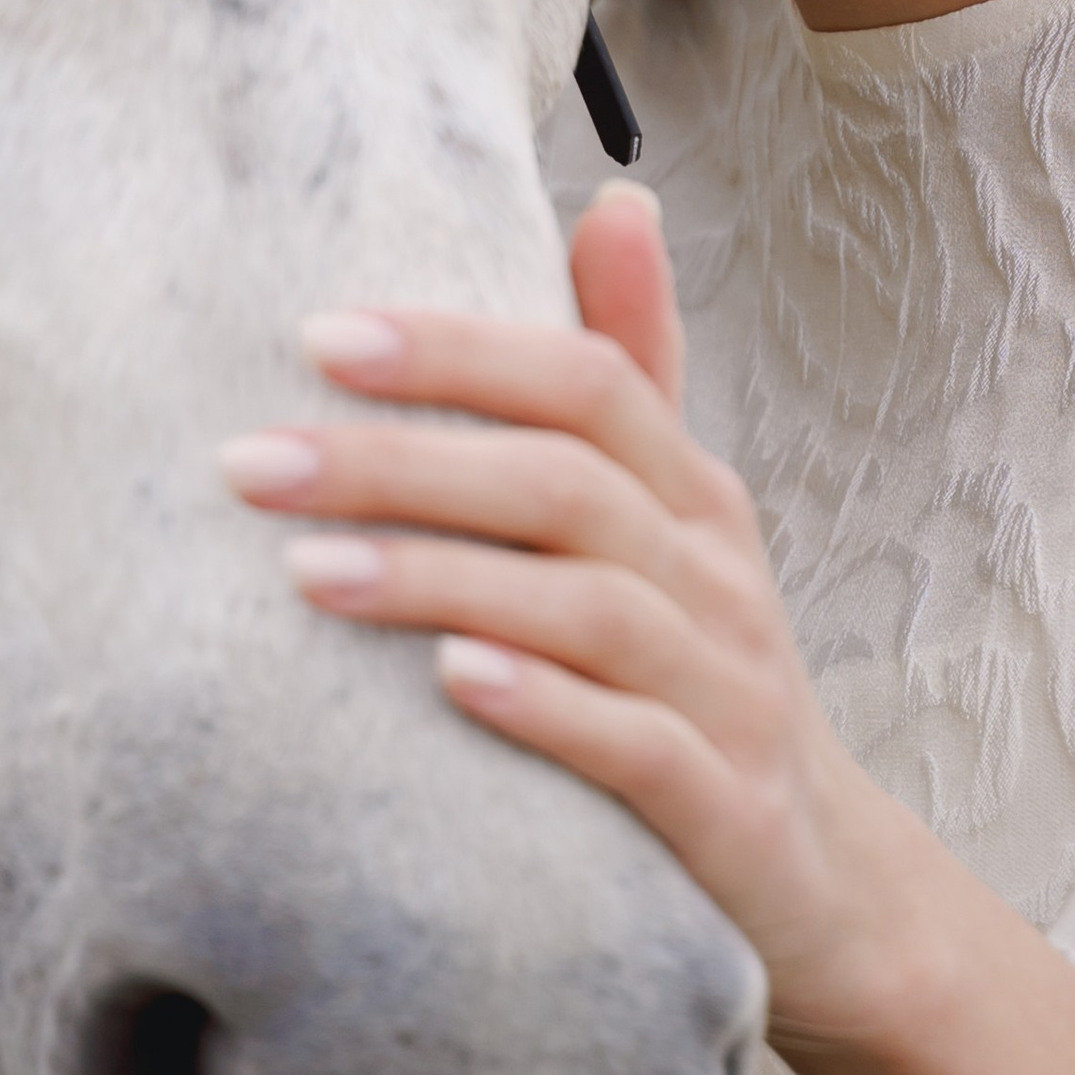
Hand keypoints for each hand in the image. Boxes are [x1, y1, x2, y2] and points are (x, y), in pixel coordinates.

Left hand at [217, 186, 948, 1051]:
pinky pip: (632, 744)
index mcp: (691, 493)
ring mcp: (725, 689)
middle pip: (566, 483)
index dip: (459, 350)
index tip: (318, 336)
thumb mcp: (677, 518)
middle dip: (403, 462)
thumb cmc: (702, 675)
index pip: (587, 380)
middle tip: (252, 459)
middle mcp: (715, 574)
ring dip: (442, 580)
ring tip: (305, 571)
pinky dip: (544, 705)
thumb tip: (613, 199)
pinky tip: (452, 685)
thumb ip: (633, 367)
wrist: (822, 875)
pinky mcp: (720, 805)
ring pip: (587, 608)